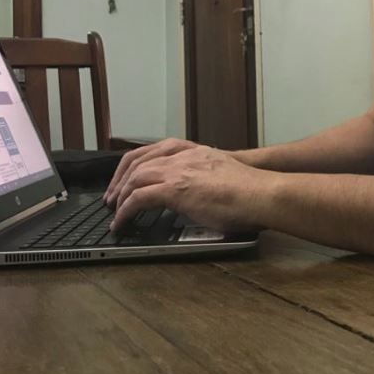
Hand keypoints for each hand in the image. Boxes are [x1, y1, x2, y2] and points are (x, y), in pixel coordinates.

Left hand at [109, 144, 268, 232]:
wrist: (261, 192)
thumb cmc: (250, 189)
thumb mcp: (220, 174)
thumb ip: (204, 178)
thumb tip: (197, 194)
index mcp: (192, 151)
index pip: (151, 151)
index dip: (133, 166)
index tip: (125, 180)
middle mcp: (181, 156)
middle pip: (136, 161)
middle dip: (119, 180)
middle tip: (112, 198)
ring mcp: (178, 170)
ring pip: (135, 178)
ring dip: (120, 196)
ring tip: (114, 211)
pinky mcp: (175, 189)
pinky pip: (139, 198)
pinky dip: (125, 210)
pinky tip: (121, 222)